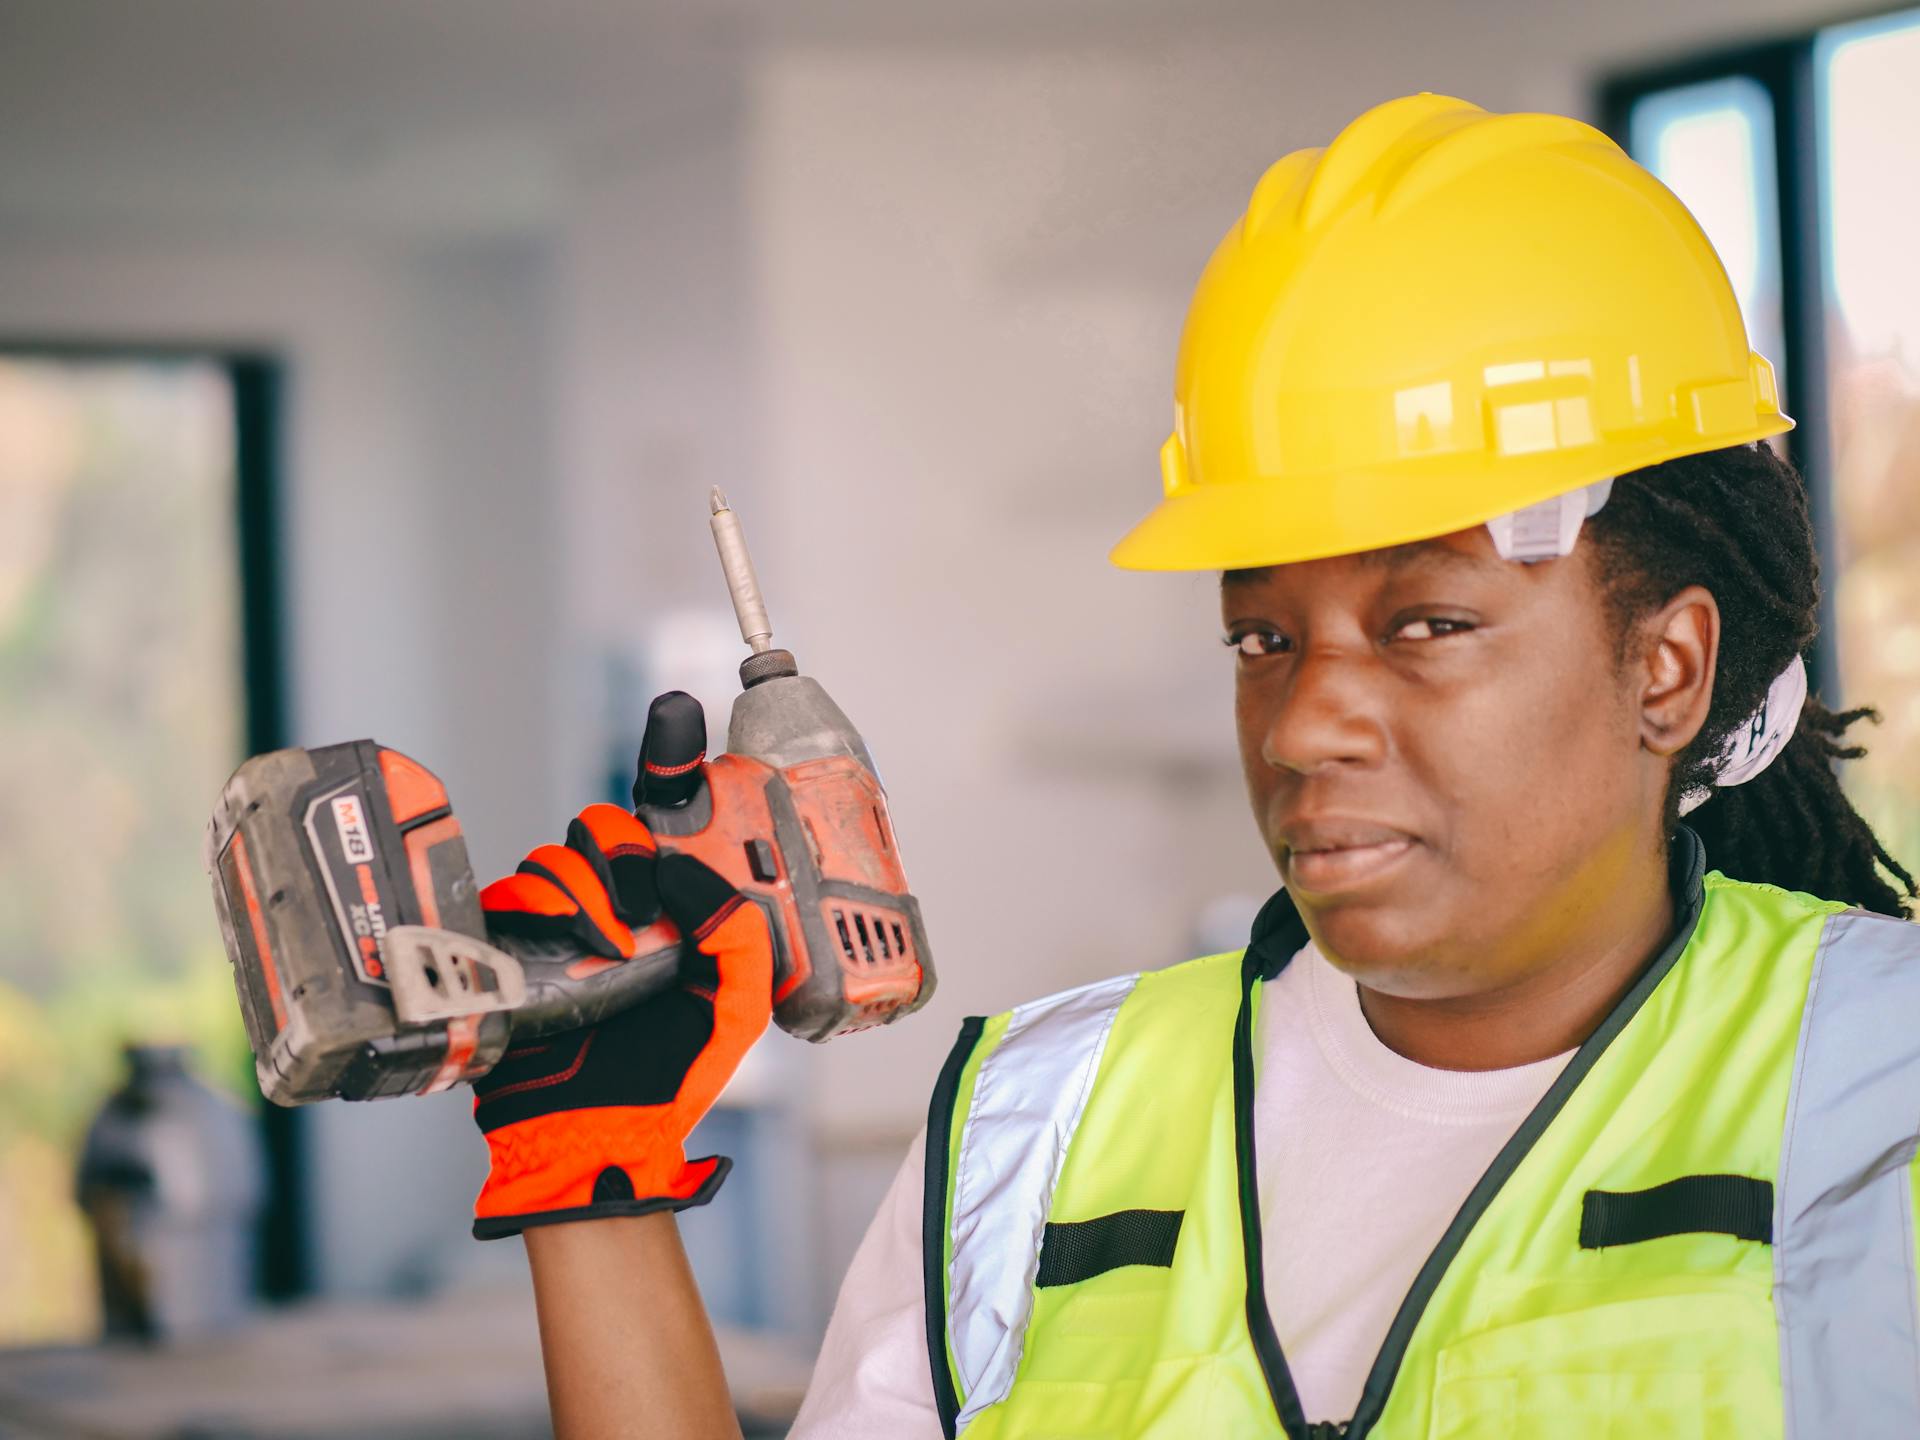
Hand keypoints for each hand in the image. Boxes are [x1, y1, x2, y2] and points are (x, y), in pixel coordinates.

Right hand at [469, 694, 773, 1239]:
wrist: (598, 1130)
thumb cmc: (672, 1072)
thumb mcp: (737, 999)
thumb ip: (734, 927)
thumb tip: (687, 870)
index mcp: (675, 906)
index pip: (667, 817)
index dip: (671, 758)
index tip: (676, 713)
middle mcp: (620, 903)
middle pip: (607, 824)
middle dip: (622, 853)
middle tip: (643, 907)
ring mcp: (566, 920)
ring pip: (562, 853)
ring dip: (587, 892)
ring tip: (611, 951)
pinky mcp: (516, 940)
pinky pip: (519, 888)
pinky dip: (546, 910)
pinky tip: (576, 951)